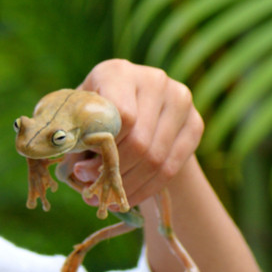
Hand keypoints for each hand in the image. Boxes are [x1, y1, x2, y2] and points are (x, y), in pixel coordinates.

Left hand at [60, 59, 203, 208]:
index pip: (121, 116)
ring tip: (109, 199)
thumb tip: (81, 173)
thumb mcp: (77, 119)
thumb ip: (76, 141)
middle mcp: (153, 80)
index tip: (83, 171)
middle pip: (139, 141)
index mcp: (117, 72)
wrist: (135, 109)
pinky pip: (172, 167)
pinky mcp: (195, 123)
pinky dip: (147, 188)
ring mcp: (179, 100)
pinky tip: (128, 197)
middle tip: (94, 192)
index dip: (104, 148)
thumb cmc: (94, 113)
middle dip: (114, 173)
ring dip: (129, 185)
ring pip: (156, 158)